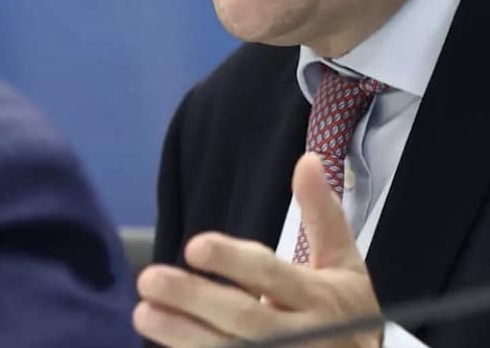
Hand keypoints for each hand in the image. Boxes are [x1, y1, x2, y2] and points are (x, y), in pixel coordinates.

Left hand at [135, 152, 382, 346]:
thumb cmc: (346, 309)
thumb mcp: (343, 260)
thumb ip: (322, 213)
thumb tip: (308, 159)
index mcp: (320, 297)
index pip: (272, 276)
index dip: (234, 262)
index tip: (194, 246)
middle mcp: (303, 334)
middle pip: (244, 317)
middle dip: (195, 299)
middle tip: (150, 279)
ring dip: (181, 333)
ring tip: (142, 311)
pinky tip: (162, 340)